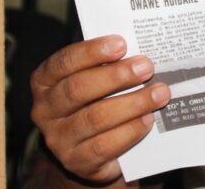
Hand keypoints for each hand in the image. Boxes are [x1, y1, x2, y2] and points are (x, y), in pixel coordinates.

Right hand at [30, 35, 170, 183]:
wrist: (90, 151)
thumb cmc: (94, 102)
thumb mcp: (93, 80)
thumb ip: (108, 65)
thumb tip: (139, 53)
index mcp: (45, 82)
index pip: (64, 62)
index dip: (92, 51)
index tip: (121, 43)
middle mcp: (45, 110)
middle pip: (79, 89)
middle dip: (116, 76)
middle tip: (146, 67)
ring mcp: (58, 139)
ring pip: (95, 118)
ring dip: (133, 103)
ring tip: (159, 93)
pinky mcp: (77, 162)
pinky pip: (105, 145)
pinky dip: (130, 130)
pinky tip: (148, 119)